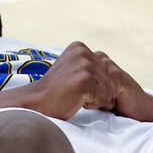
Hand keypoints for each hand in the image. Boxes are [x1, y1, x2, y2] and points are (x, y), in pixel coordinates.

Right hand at [17, 42, 152, 121]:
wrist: (36, 103)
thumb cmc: (56, 93)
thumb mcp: (72, 70)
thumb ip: (90, 67)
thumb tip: (115, 76)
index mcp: (80, 47)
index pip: (106, 71)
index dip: (95, 85)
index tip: (74, 86)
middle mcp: (83, 52)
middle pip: (109, 80)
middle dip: (97, 93)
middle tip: (75, 94)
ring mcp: (84, 64)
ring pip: (108, 90)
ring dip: (94, 99)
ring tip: (74, 96)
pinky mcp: (85, 79)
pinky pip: (103, 98)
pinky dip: (92, 105)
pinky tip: (75, 100)